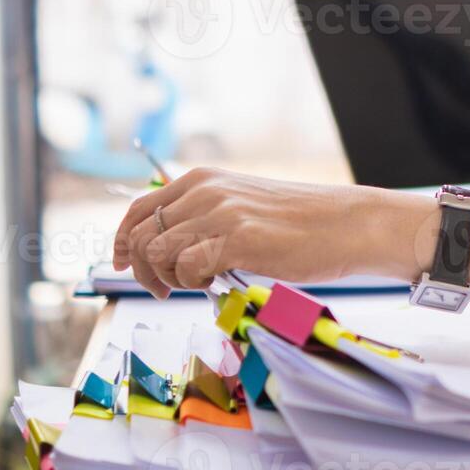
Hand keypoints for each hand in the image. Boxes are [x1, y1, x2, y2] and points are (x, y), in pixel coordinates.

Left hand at [111, 167, 432, 297]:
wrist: (348, 224)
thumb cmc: (300, 223)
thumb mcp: (242, 205)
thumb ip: (205, 217)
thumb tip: (166, 246)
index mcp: (202, 179)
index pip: (138, 209)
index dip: (122, 240)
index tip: (122, 263)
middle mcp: (204, 191)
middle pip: (140, 235)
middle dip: (141, 269)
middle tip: (163, 290)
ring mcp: (220, 213)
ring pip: (157, 254)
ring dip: (168, 279)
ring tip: (197, 284)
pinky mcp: (237, 239)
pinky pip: (187, 268)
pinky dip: (194, 283)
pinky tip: (218, 281)